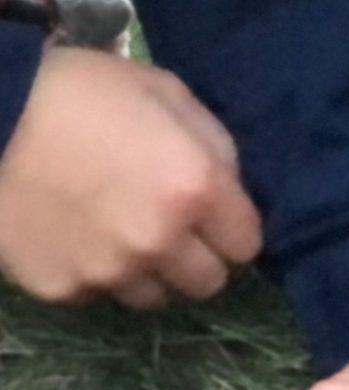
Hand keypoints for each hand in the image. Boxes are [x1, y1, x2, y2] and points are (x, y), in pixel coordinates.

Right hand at [0, 47, 261, 308]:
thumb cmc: (90, 93)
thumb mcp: (171, 97)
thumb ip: (213, 148)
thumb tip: (229, 188)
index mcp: (195, 190)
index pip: (247, 245)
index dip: (237, 229)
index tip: (221, 217)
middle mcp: (158, 243)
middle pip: (207, 283)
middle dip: (202, 257)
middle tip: (178, 227)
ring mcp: (106, 274)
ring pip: (153, 296)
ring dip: (152, 271)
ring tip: (126, 231)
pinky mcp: (59, 291)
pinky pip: (98, 295)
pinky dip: (99, 274)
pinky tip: (81, 235)